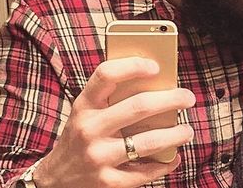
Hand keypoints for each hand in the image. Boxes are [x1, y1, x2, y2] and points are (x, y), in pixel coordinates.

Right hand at [33, 57, 194, 187]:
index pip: (106, 75)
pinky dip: (166, 163)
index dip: (133, 66)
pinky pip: (146, 172)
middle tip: (188, 97)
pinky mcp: (108, 182)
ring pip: (148, 142)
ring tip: (187, 130)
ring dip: (175, 134)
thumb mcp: (86, 113)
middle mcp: (89, 129)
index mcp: (84, 106)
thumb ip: (111, 98)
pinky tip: (174, 156)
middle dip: (171, 100)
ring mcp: (98, 158)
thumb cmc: (81, 136)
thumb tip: (156, 81)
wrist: (54, 180)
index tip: (156, 66)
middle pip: (138, 107)